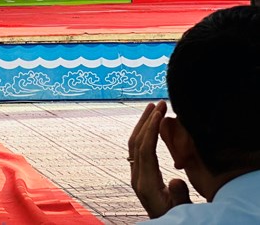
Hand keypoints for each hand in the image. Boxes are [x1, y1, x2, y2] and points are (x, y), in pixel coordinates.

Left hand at [128, 101, 191, 218]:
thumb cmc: (175, 220)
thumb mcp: (180, 210)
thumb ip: (178, 195)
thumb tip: (175, 179)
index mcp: (145, 184)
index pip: (145, 150)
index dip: (150, 130)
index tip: (159, 112)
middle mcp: (136, 177)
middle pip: (136, 143)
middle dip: (145, 121)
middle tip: (157, 103)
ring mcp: (136, 176)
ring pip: (134, 145)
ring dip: (142, 125)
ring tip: (152, 108)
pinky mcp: (140, 176)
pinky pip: (138, 150)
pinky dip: (144, 134)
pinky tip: (151, 127)